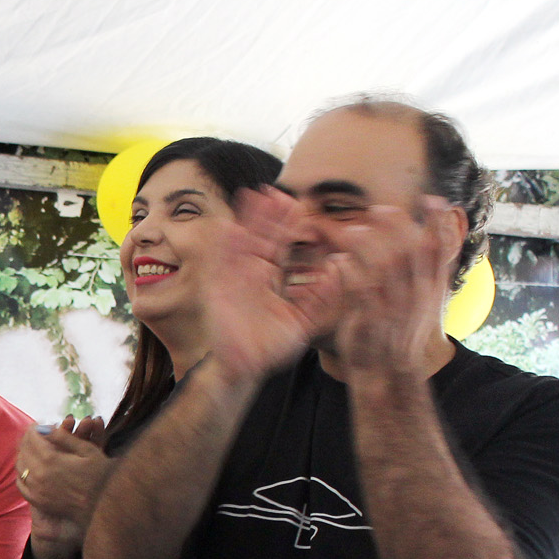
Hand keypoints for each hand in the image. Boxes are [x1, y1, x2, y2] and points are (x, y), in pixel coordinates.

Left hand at [17, 418, 110, 558]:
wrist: (102, 508)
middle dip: (27, 439)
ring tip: (31, 448)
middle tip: (33, 434)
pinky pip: (21, 484)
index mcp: (51, 460)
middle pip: (24, 451)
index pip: (32, 438)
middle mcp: (39, 475)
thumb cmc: (100, 476)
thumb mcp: (87, 451)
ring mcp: (36, 490)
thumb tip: (45, 428)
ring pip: (20, 467)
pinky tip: (28, 468)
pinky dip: (22, 473)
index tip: (37, 425)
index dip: (33, 429)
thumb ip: (64, 437)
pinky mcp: (37, 501)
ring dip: (23, 454)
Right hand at [200, 187, 318, 380]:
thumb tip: (340, 269)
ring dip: (246, 222)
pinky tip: (228, 226)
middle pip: (261, 238)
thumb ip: (322, 296)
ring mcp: (234, 280)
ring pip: (242, 244)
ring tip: (252, 196)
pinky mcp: (217, 289)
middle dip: (268, 215)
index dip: (289, 225)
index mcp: (273, 279)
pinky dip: (223, 245)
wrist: (246, 367)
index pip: (283, 246)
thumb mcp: (304, 320)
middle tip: (276, 191)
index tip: (299, 204)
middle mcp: (253, 275)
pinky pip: (220, 263)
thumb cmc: (272, 347)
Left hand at [330, 198, 462, 381]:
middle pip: (412, 252)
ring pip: (385, 268)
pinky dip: (348, 272)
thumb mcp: (422, 303)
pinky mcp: (370, 321)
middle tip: (380, 208)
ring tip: (353, 230)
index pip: (441, 250)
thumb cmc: (400, 333)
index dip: (439, 224)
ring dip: (369, 245)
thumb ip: (426, 273)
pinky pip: (359, 291)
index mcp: (432, 290)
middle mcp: (417, 297)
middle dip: (397, 226)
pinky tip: (337, 260)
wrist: (389, 374)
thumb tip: (434, 239)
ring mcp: (394, 309)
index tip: (432, 200)